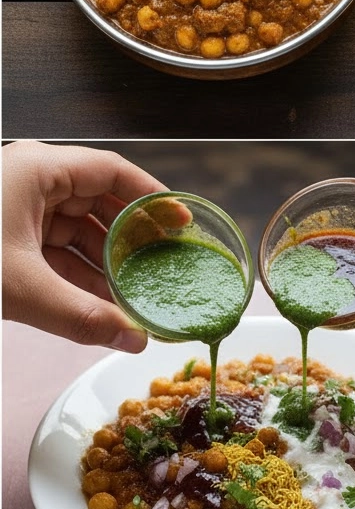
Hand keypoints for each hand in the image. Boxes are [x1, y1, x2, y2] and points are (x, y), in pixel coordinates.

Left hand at [3, 140, 164, 351]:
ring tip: (138, 293)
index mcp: (39, 169)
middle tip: (166, 265)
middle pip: (99, 202)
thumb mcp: (20, 288)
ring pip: (77, 232)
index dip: (153, 198)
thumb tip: (134, 340)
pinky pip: (53, 253)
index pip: (114, 173)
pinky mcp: (1, 238)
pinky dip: (76, 277)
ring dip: (105, 265)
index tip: (182, 224)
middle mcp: (30, 181)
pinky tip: (100, 303)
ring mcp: (14, 210)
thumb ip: (82, 316)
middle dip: (133, 239)